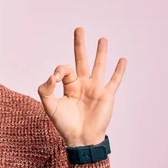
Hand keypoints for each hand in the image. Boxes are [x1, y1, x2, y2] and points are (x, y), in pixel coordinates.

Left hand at [37, 27, 125, 146]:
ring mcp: (96, 88)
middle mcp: (83, 84)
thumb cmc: (64, 124)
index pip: (65, 69)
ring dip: (101, 52)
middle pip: (81, 59)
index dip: (59, 70)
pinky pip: (114, 80)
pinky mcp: (107, 95)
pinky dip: (119, 70)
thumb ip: (45, 89)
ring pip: (99, 66)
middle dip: (79, 44)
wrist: (80, 138)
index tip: (55, 78)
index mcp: (69, 86)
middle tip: (78, 29)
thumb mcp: (49, 106)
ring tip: (102, 39)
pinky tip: (122, 60)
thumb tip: (52, 76)